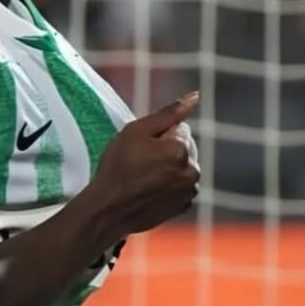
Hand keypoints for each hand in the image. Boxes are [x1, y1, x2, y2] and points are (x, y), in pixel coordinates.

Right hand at [86, 92, 200, 236]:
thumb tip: (195, 96)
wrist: (108, 209)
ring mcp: (189, 191)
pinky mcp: (183, 206)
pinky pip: (180, 186)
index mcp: (182, 149)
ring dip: (169, 167)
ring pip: (183, 167)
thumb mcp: (136, 131)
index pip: (180, 128)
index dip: (158, 134)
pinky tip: (148, 189)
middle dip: (168, 150)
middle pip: (185, 148)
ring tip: (143, 176)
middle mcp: (193, 171)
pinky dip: (169, 185)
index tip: (141, 147)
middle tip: (140, 162)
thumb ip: (169, 113)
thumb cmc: (117, 167)